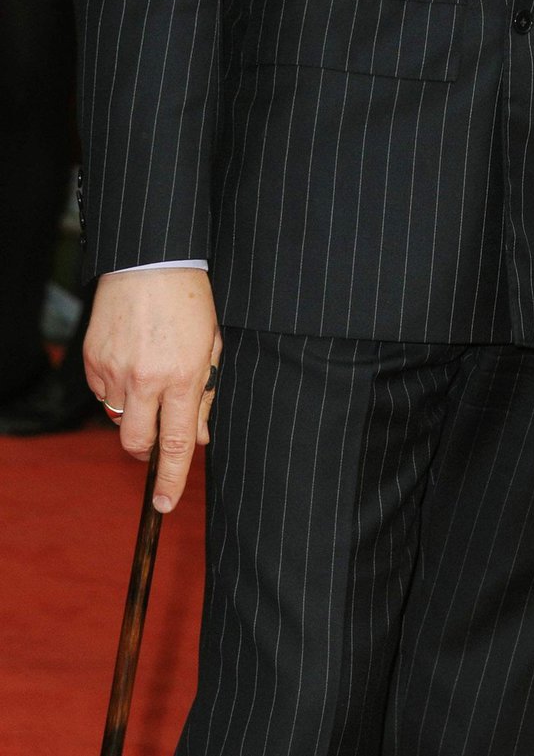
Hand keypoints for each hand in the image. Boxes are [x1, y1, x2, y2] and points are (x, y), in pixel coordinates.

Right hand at [84, 268, 221, 512]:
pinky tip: (130, 357)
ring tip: (149, 372)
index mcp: (182, 377)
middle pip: (137, 443)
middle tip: (158, 433)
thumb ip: (205, 394)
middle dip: (147, 450)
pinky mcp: (92, 360)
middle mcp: (145, 380)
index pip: (176, 443)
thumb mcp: (211, 345)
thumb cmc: (189, 300)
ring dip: (134, 411)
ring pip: (118, 417)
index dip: (172, 479)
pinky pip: (102, 392)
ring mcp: (114, 371)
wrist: (149, 261)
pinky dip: (116, 387)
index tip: (165, 503)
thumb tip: (199, 438)